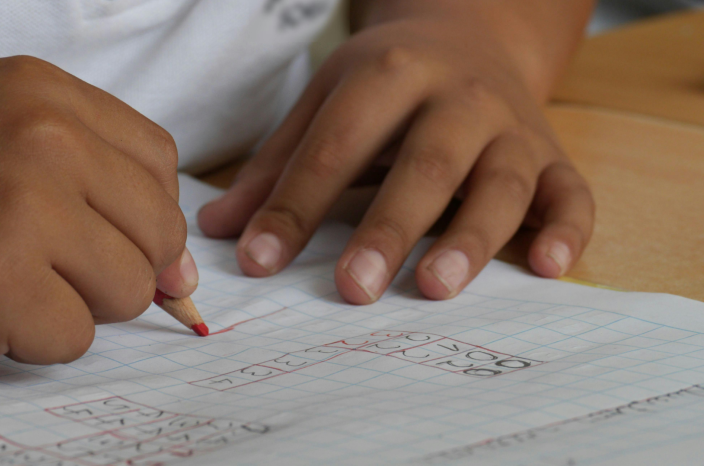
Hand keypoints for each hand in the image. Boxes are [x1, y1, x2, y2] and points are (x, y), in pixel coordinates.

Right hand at [0, 57, 194, 374]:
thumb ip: (98, 188)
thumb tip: (183, 271)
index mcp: (38, 91)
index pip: (158, 161)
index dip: (145, 213)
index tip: (117, 238)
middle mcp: (37, 135)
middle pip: (158, 229)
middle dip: (118, 267)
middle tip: (49, 267)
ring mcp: (19, 206)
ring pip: (130, 288)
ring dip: (77, 304)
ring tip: (8, 282)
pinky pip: (76, 337)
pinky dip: (35, 340)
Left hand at [198, 19, 593, 303]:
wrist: (472, 35)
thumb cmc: (388, 83)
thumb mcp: (327, 103)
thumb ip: (277, 166)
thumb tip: (218, 232)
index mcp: (389, 75)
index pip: (335, 147)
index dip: (295, 206)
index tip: (258, 263)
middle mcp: (458, 97)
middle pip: (425, 164)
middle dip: (388, 227)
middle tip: (353, 289)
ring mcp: (511, 126)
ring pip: (501, 182)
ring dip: (472, 237)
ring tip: (435, 287)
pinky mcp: (552, 155)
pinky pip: (571, 193)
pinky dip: (567, 230)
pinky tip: (548, 268)